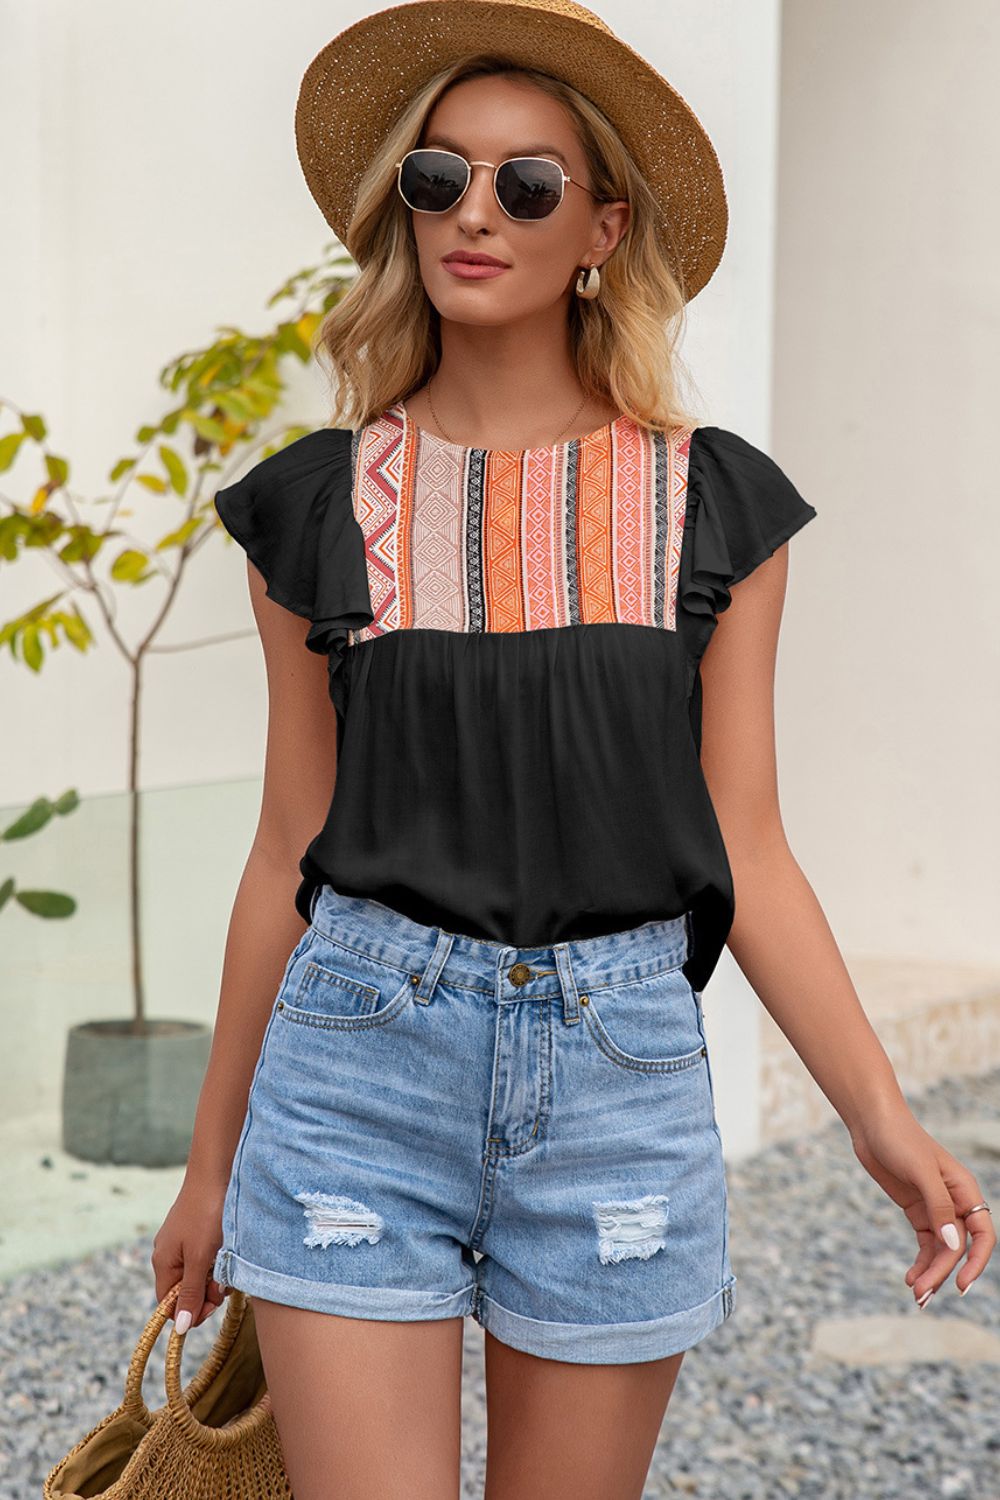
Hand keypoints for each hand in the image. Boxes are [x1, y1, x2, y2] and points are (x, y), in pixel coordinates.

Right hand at [151, 1175, 229, 1332]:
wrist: (217, 1172)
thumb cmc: (207, 1214)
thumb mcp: (200, 1258)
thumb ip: (190, 1292)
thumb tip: (180, 1328)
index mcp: (163, 1263)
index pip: (169, 1304)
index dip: (190, 1312)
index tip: (213, 1306)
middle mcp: (169, 1254)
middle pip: (185, 1290)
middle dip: (206, 1292)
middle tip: (224, 1282)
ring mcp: (182, 1242)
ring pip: (198, 1274)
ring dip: (215, 1276)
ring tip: (228, 1263)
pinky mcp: (197, 1232)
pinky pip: (206, 1257)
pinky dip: (218, 1260)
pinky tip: (228, 1251)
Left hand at [849, 1104, 994, 1305]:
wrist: (871, 1124)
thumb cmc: (900, 1139)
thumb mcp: (920, 1171)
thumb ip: (938, 1206)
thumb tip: (954, 1243)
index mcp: (965, 1190)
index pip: (982, 1235)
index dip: (976, 1262)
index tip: (960, 1285)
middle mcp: (954, 1202)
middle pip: (957, 1248)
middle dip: (942, 1273)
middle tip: (922, 1296)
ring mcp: (935, 1208)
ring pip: (941, 1251)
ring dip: (931, 1273)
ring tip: (915, 1295)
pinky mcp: (917, 1211)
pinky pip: (925, 1244)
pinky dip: (920, 1263)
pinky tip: (910, 1278)